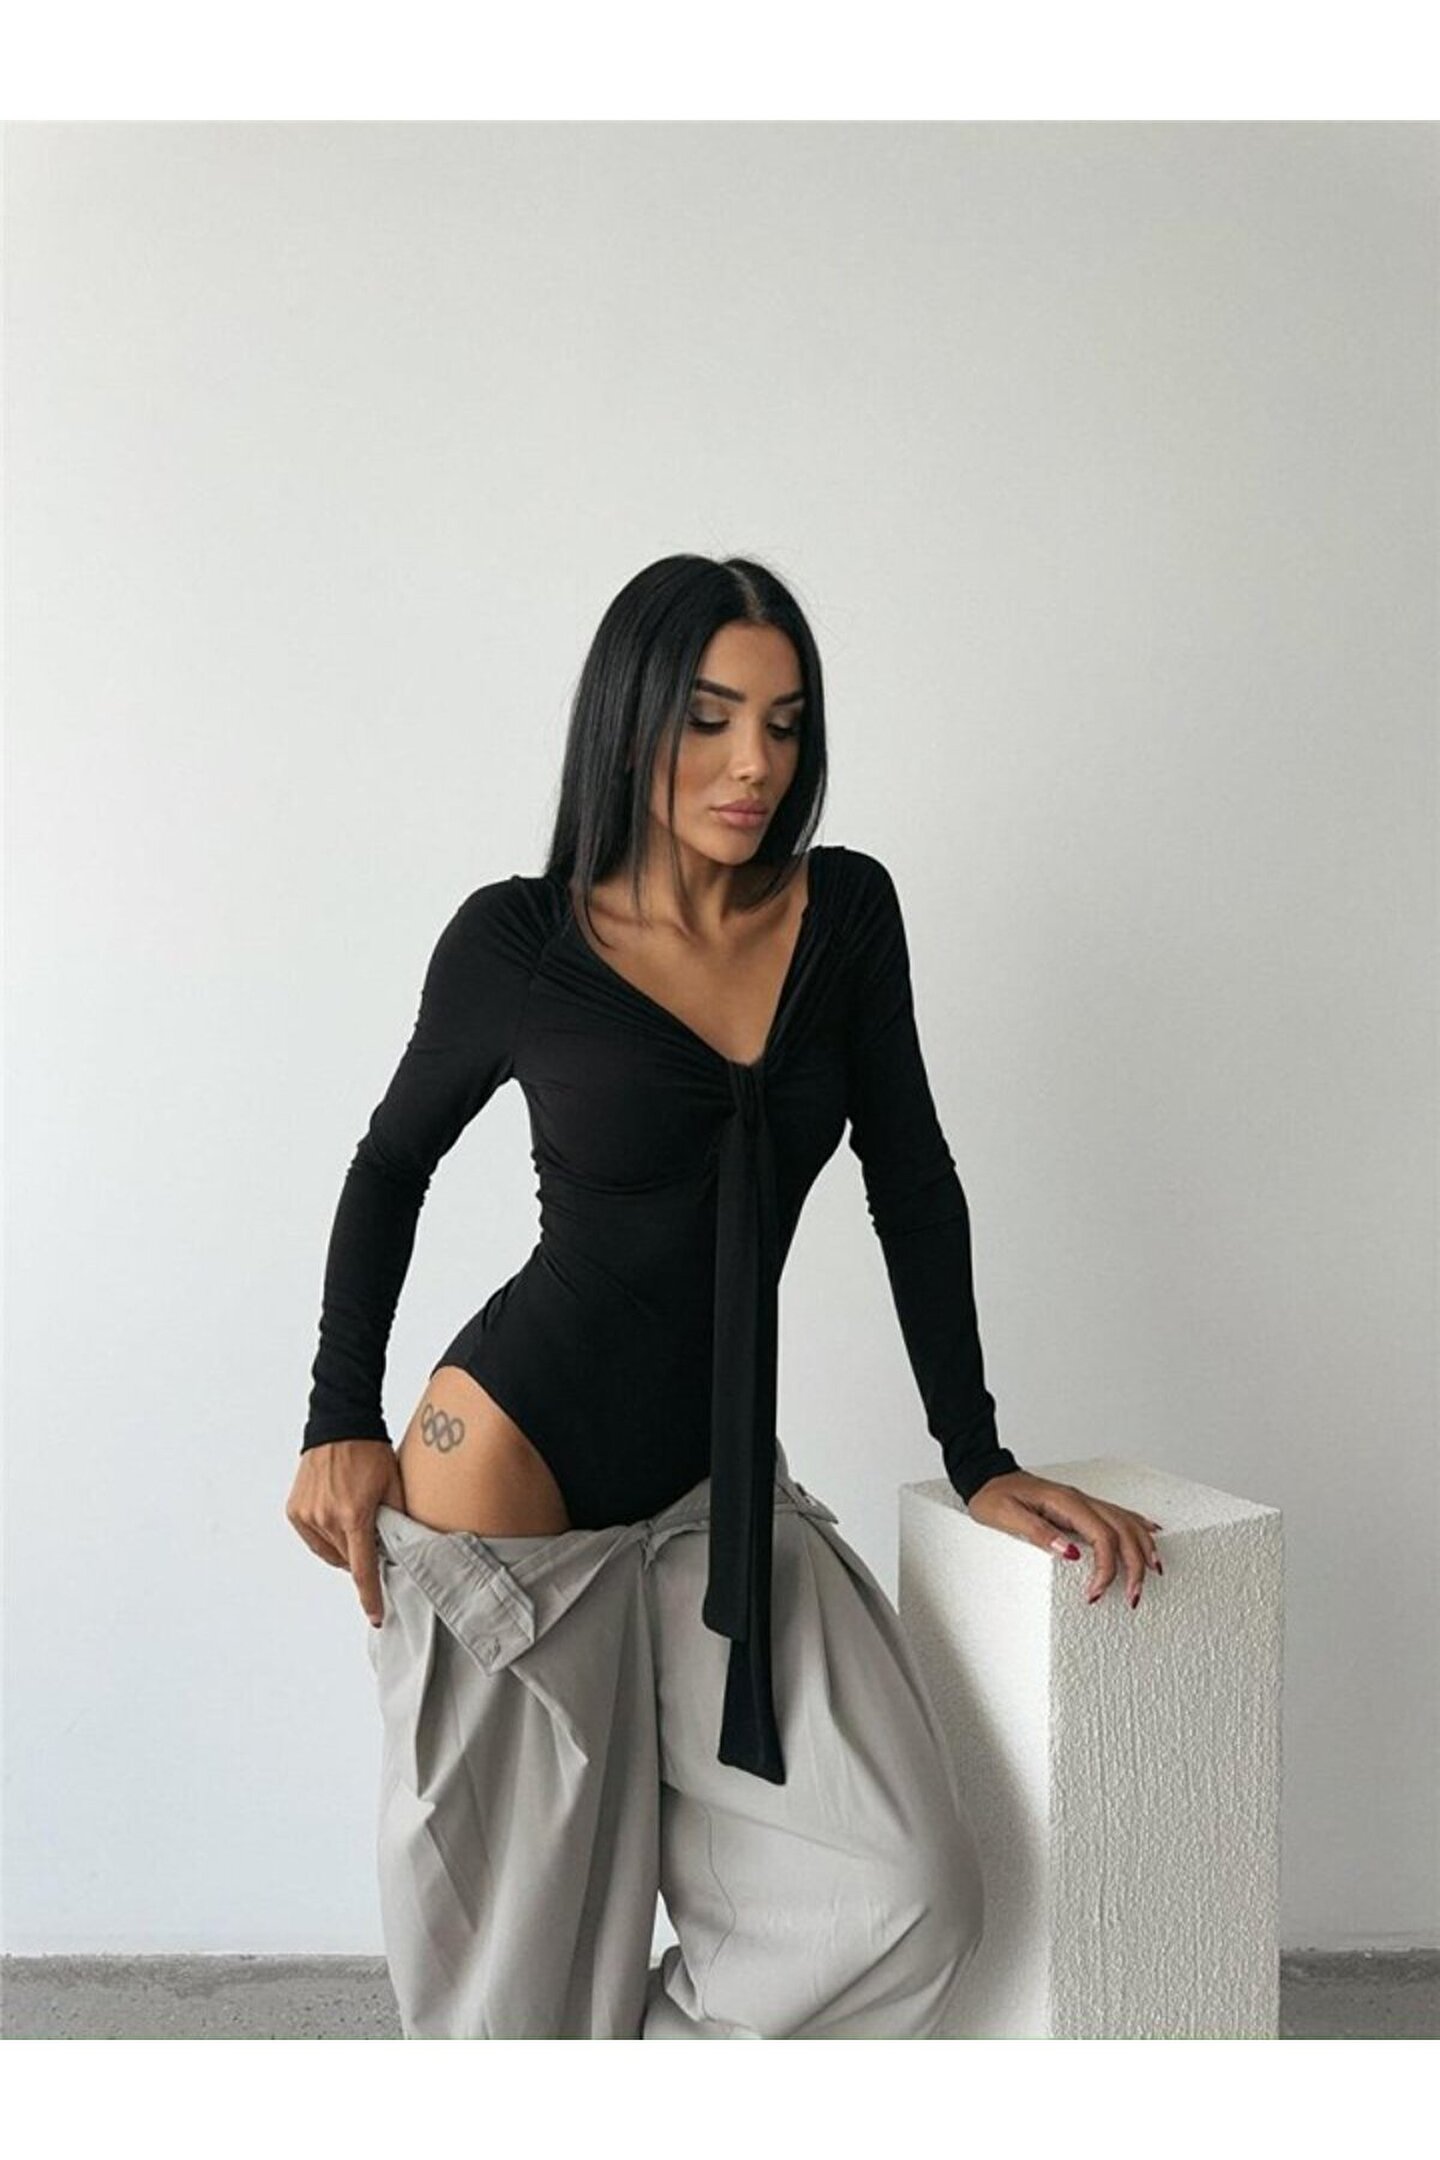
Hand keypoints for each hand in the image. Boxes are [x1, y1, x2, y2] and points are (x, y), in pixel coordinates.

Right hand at [286, 1439, 406, 1627]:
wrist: (340, 1424)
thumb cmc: (370, 1451)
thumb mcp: (393, 1485)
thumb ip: (397, 1519)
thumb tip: (401, 1548)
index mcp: (354, 1515)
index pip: (363, 1569)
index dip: (370, 1596)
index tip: (376, 1616)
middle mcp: (326, 1519)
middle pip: (348, 1560)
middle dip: (362, 1557)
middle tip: (374, 1538)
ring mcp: (307, 1515)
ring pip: (330, 1552)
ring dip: (344, 1548)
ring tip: (355, 1523)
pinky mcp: (295, 1510)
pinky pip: (313, 1539)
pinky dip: (326, 1538)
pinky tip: (337, 1522)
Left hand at [964, 1470, 1162, 1610]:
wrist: (986, 1476)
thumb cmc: (993, 1497)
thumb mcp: (1007, 1517)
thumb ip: (1039, 1533)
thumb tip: (1069, 1553)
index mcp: (1065, 1503)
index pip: (1101, 1537)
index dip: (1106, 1568)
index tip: (1096, 1593)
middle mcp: (1080, 1500)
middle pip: (1123, 1531)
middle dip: (1135, 1565)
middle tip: (1133, 1596)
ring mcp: (1083, 1501)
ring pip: (1127, 1522)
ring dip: (1143, 1548)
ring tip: (1154, 1574)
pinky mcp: (1081, 1506)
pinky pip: (1119, 1514)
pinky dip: (1139, 1526)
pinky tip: (1152, 1534)